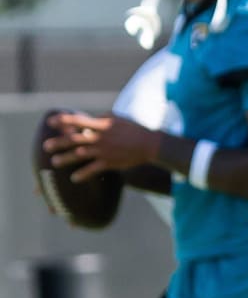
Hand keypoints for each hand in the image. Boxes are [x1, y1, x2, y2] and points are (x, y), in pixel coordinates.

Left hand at [42, 112, 160, 181]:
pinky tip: (74, 178)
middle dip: (58, 143)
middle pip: (74, 139)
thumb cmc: (134, 130)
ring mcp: (104, 150)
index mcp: (102, 125)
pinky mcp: (110, 162)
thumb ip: (101, 119)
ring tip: (54, 162)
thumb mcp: (117, 120)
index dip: (63, 121)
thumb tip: (88, 119)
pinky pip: (92, 169)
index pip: (78, 121)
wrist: (150, 144)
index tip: (50, 122)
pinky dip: (82, 174)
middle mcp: (100, 137)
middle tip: (46, 146)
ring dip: (65, 159)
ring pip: (79, 155)